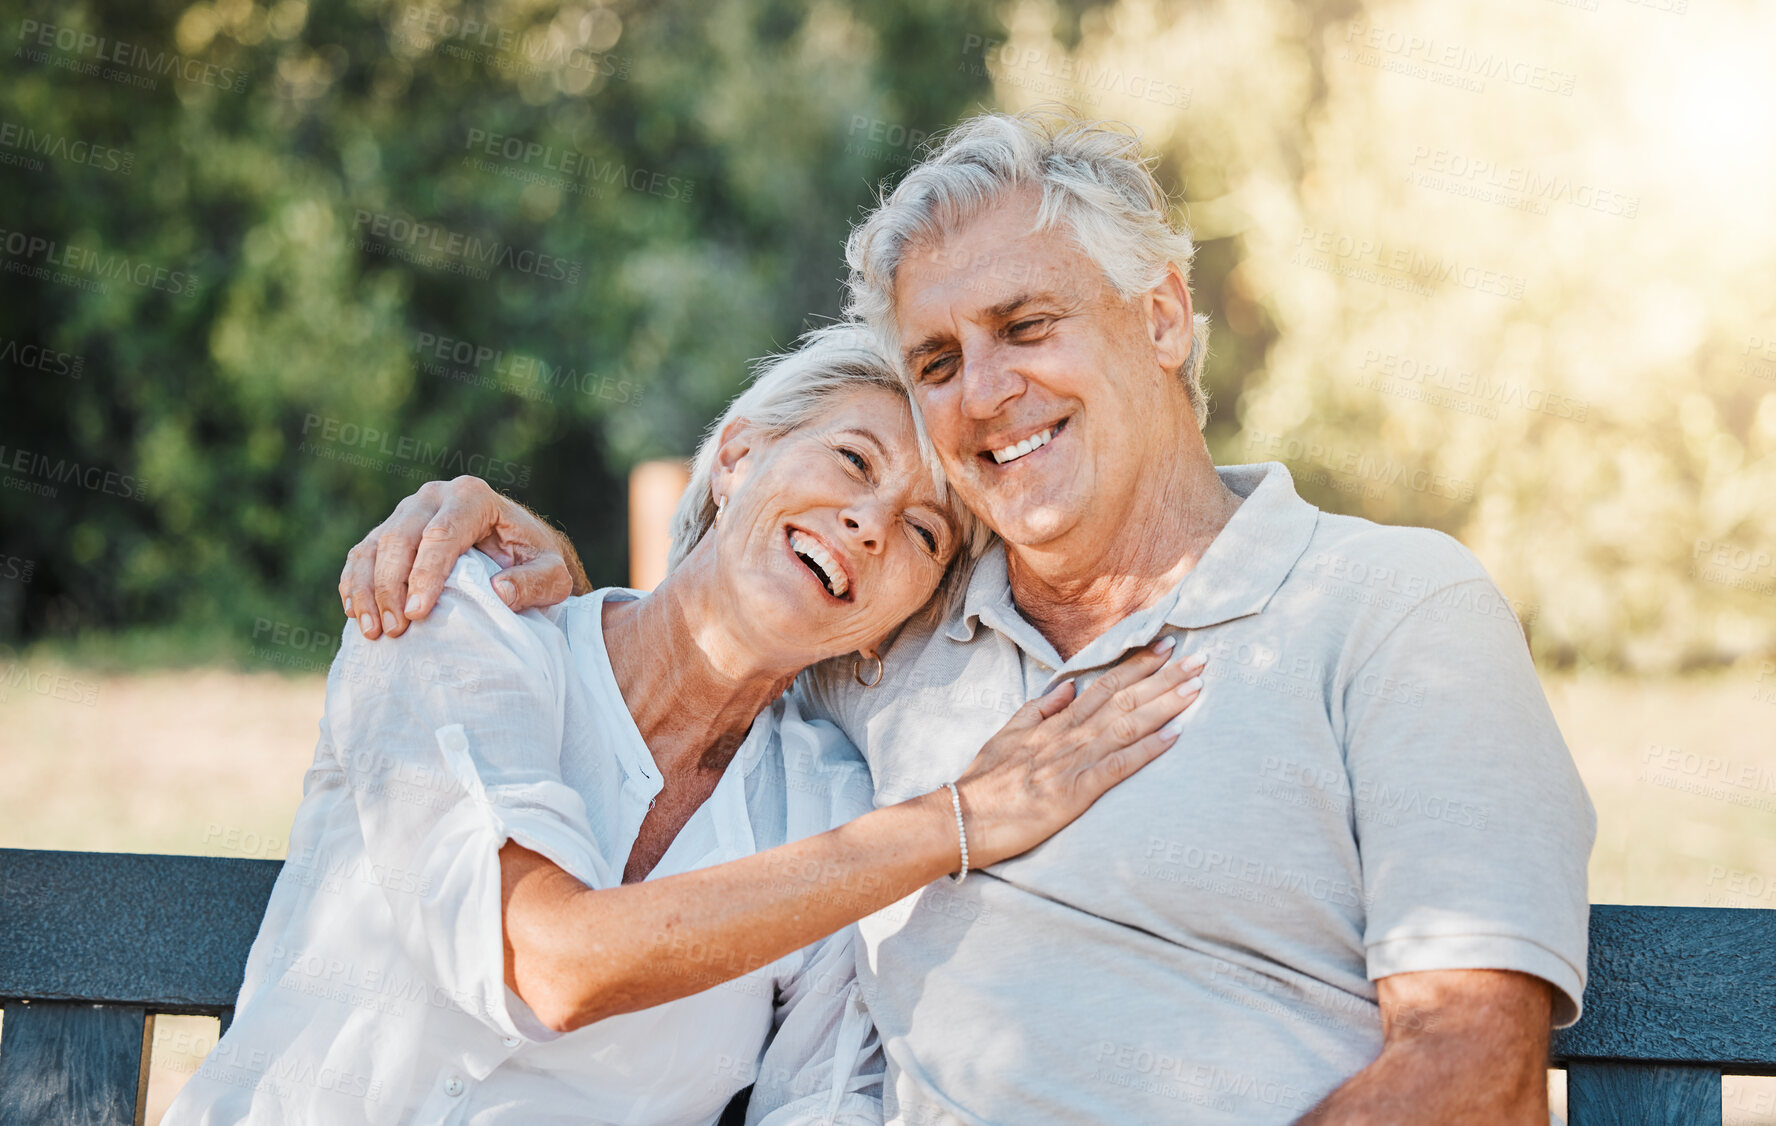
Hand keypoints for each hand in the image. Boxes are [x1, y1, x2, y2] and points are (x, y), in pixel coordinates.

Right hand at [337, 475, 584, 638]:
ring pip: (374, 546)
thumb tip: (499, 591)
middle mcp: (435, 497)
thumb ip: (534, 582)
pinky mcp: (388, 532)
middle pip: (400, 538)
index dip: (426, 575)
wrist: (518, 551)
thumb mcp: (552, 575)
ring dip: (368, 590)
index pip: (442, 535)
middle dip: (393, 586)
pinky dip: (355, 586)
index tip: (418, 614)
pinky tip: (359, 617)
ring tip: (373, 631)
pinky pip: (361, 556)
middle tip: (396, 630)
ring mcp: (407, 512)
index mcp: (473, 497)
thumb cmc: (535, 562)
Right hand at [952, 637, 1205, 868]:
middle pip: (1124, 699)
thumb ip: (1039, 710)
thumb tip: (1068, 688)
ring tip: (1196, 687)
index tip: (1165, 647)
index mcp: (1055, 722)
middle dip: (1164, 677)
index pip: (1103, 686)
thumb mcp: (1008, 734)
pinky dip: (1147, 750)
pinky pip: (1117, 767)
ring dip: (1164, 705)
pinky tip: (1174, 736)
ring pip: (1127, 725)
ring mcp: (1072, 762)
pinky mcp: (1074, 793)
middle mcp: (1068, 736)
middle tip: (1200, 658)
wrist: (962, 818)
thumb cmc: (984, 781)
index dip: (1137, 665)